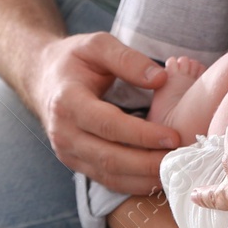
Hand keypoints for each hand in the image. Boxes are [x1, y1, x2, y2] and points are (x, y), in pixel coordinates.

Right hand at [32, 32, 180, 193]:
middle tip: (184, 159)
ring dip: (146, 178)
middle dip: (150, 163)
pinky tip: (161, 176)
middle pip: (110, 158)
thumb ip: (128, 58)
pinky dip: (136, 183)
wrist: (43, 79)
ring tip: (178, 170)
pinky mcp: (77, 164)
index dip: (142, 134)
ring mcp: (68, 153)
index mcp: (67, 102)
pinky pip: (109, 181)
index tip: (173, 135)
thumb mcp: (97, 44)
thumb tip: (160, 79)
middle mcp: (64, 133)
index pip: (108, 125)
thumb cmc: (74, 59)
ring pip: (110, 176)